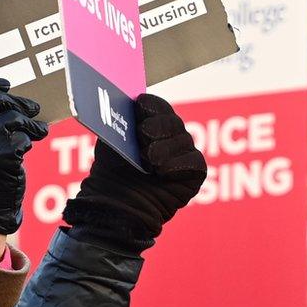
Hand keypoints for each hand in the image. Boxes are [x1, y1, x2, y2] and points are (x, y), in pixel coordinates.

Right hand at [0, 78, 48, 234]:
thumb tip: (13, 96)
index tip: (7, 84)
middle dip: (20, 103)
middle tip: (34, 108)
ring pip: (15, 117)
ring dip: (32, 124)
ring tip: (40, 130)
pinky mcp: (2, 153)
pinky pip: (23, 137)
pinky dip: (29, 141)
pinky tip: (27, 148)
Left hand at [61, 94, 208, 249]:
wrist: (116, 202)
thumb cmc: (112, 171)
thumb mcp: (111, 141)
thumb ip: (120, 120)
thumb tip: (128, 103)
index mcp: (150, 122)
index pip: (157, 107)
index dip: (151, 106)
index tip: (140, 106)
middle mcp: (170, 136)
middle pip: (172, 121)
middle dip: (158, 126)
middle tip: (143, 135)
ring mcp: (184, 154)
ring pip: (183, 141)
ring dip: (164, 150)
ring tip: (149, 161)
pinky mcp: (194, 174)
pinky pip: (194, 162)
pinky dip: (178, 165)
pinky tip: (163, 172)